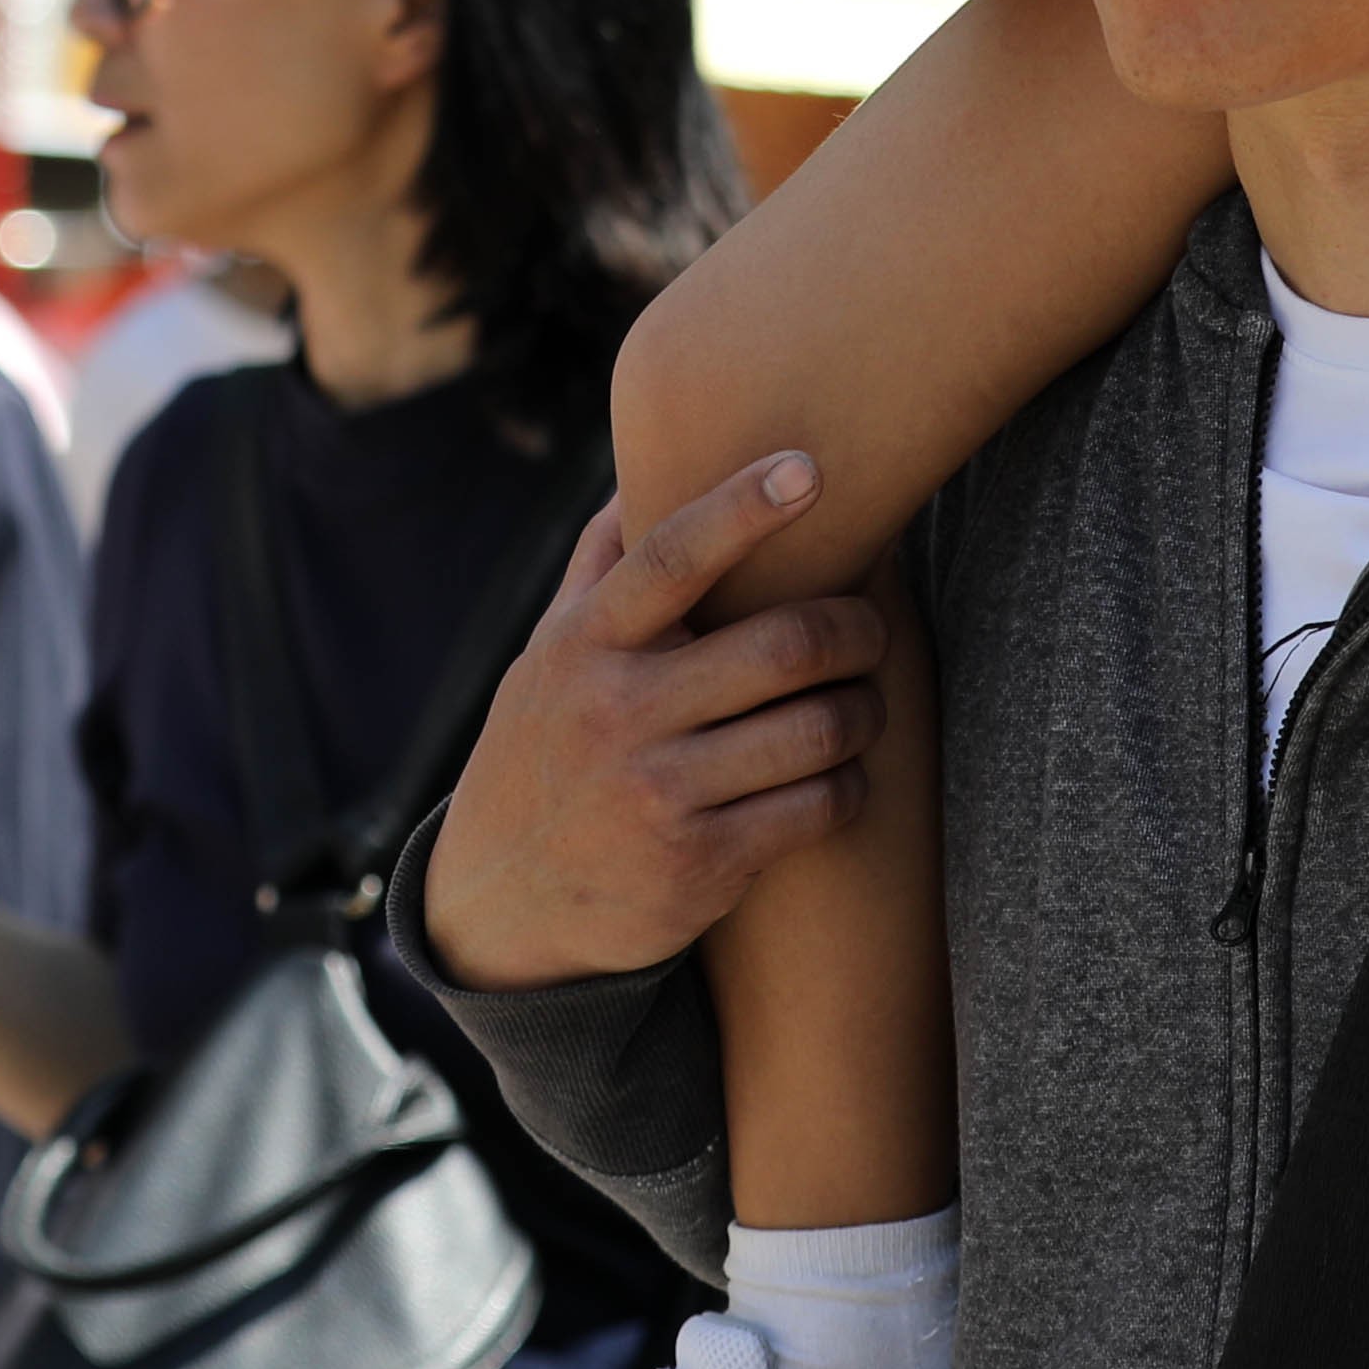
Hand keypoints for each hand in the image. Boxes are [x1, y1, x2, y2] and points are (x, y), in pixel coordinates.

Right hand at [418, 453, 898, 995]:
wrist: (497, 899)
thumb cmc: (546, 745)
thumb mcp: (547, 653)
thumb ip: (598, 565)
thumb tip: (640, 468)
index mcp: (586, 643)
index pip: (671, 557)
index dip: (743, 507)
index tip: (809, 469)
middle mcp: (618, 712)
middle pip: (781, 648)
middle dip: (855, 631)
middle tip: (871, 631)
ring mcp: (658, 794)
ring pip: (815, 731)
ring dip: (865, 711)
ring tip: (865, 704)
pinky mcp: (697, 867)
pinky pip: (815, 809)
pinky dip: (849, 784)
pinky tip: (842, 775)